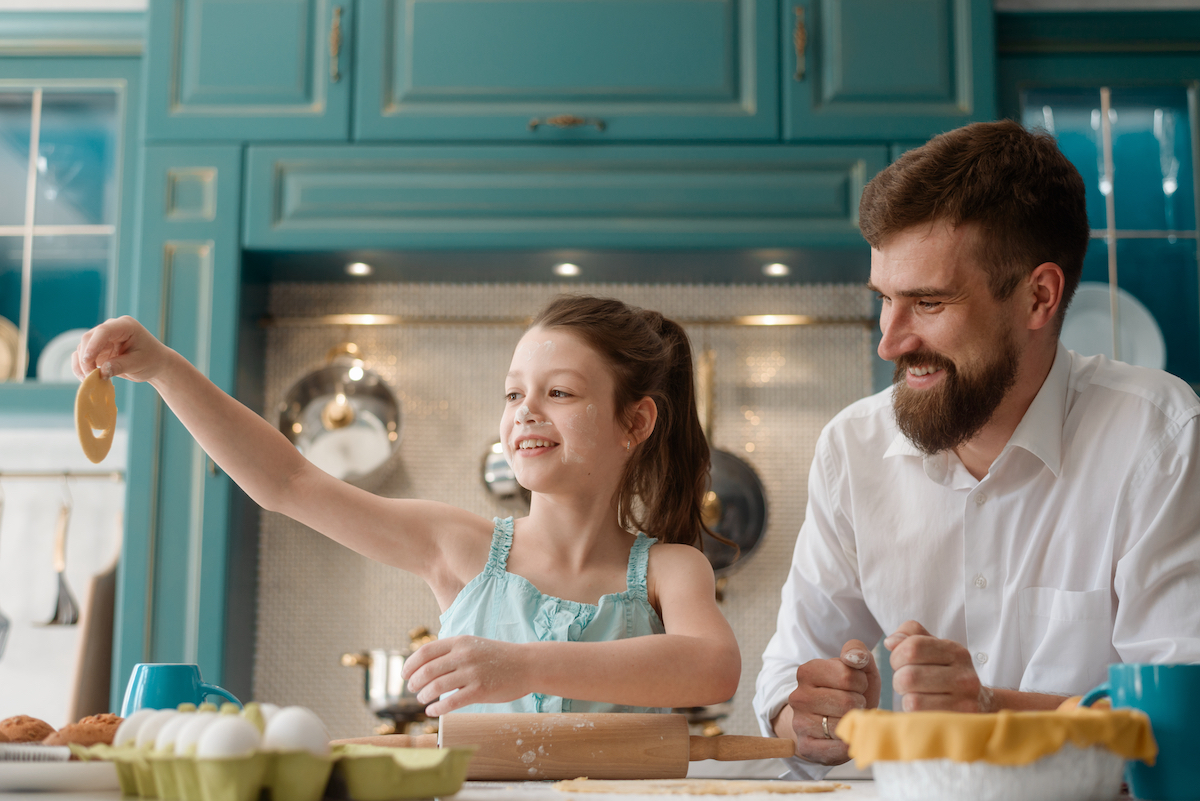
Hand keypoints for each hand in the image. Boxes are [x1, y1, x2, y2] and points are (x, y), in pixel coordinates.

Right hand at [73, 317, 170, 383]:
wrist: (155, 364)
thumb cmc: (151, 360)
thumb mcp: (138, 364)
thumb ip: (120, 366)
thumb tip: (101, 372)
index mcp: (125, 326)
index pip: (104, 331)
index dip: (93, 345)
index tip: (87, 360)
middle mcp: (111, 329)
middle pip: (88, 339)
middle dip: (86, 358)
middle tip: (90, 377)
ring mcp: (102, 339)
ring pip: (82, 348)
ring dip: (82, 365)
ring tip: (90, 381)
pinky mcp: (97, 350)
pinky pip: (82, 356)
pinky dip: (81, 368)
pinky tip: (86, 379)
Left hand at [401, 636, 530, 716]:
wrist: (527, 664)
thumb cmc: (498, 657)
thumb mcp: (473, 645)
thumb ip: (452, 652)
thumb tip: (425, 665)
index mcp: (460, 641)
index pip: (425, 651)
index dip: (410, 664)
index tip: (404, 674)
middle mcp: (464, 655)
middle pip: (427, 670)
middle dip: (414, 682)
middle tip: (412, 689)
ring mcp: (472, 673)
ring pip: (436, 686)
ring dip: (423, 695)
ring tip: (422, 699)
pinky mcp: (480, 690)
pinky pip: (451, 702)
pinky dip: (437, 708)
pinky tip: (432, 710)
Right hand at [783, 640, 880, 764]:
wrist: (830, 722)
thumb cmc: (849, 692)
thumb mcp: (858, 668)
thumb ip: (857, 652)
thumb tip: (854, 657)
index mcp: (807, 671)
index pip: (848, 676)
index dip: (860, 684)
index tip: (855, 687)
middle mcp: (798, 696)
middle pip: (847, 702)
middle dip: (859, 704)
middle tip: (853, 705)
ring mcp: (799, 722)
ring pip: (844, 725)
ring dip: (855, 724)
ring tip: (848, 719)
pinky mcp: (805, 746)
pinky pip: (838, 747)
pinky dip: (849, 744)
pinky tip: (845, 737)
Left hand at [885, 620, 991, 711]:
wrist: (983, 704)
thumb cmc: (949, 673)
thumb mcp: (935, 647)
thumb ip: (911, 635)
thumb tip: (891, 642)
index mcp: (955, 651)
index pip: (912, 647)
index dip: (897, 655)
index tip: (900, 662)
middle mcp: (963, 675)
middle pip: (908, 675)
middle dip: (898, 679)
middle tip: (906, 682)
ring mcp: (964, 701)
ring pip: (912, 699)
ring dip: (906, 698)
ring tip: (915, 695)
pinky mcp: (958, 722)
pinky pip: (920, 717)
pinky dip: (913, 712)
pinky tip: (923, 707)